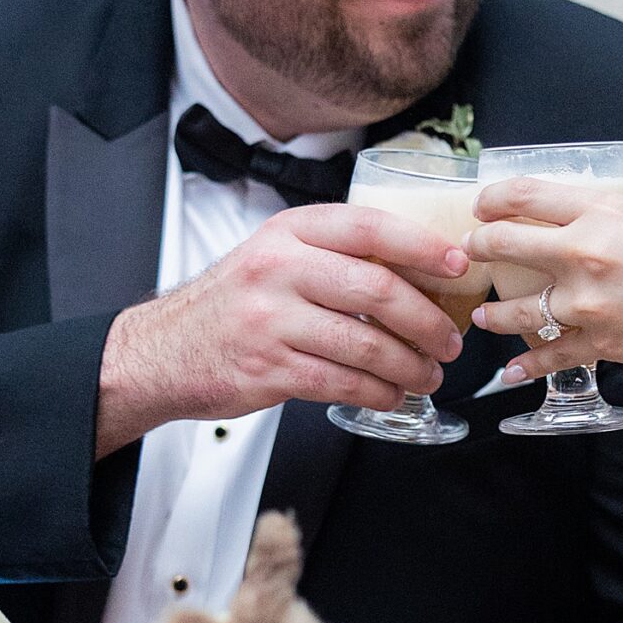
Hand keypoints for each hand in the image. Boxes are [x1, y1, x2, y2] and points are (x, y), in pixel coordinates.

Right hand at [96, 205, 471, 454]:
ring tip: (429, 374)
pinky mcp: (267, 369)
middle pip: (377, 291)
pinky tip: (392, 394)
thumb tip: (418, 273)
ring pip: (365, 345)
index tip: (458, 265)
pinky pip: (341, 383)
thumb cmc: (233, 305)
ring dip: (410, 366)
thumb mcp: (276, 258)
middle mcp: (279, 270)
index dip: (422, 246)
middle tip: (450, 341)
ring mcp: (270, 321)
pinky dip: (378, 392)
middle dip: (428, 321)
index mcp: (289, 234)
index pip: (369, 228)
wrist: (164, 351)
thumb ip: (334, 257)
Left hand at [467, 180, 622, 390]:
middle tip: (471, 253)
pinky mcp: (597, 343)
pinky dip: (525, 366)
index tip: (481, 206)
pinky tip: (510, 371)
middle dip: (479, 247)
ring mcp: (587, 302)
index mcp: (604, 213)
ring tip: (483, 315)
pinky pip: (547, 354)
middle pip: (506, 244)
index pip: (526, 194)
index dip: (492, 198)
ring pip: (516, 307)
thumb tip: (586, 226)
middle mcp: (585, 252)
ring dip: (494, 312)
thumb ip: (615, 222)